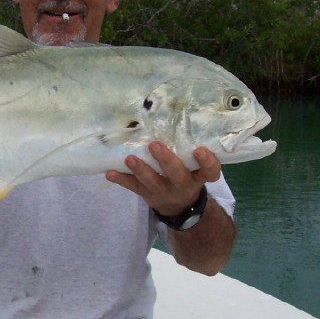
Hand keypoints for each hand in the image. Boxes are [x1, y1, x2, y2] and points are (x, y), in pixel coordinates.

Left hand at [106, 141, 220, 216]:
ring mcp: (163, 191)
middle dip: (166, 161)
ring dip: (140, 170)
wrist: (179, 206)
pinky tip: (110, 172)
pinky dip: (121, 179)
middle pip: (177, 175)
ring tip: (129, 158)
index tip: (200, 150)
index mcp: (198, 176)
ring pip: (152, 182)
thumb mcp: (194, 166)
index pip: (210, 172)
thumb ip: (187, 147)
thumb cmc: (187, 174)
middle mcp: (183, 185)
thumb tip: (172, 112)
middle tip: (155, 145)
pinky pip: (133, 187)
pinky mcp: (147, 194)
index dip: (208, 162)